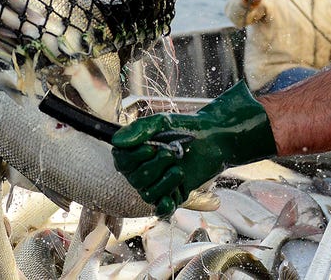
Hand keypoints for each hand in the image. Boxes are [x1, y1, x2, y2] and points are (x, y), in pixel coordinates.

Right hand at [111, 81, 276, 215]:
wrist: (214, 138)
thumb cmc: (185, 128)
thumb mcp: (161, 122)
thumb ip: (139, 129)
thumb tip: (116, 141)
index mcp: (134, 152)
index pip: (121, 161)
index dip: (134, 157)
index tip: (152, 147)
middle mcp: (141, 170)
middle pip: (136, 178)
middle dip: (155, 166)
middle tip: (172, 152)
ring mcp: (156, 184)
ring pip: (148, 194)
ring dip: (165, 181)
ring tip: (180, 168)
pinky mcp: (173, 195)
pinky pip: (161, 209)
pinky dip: (165, 205)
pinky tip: (173, 196)